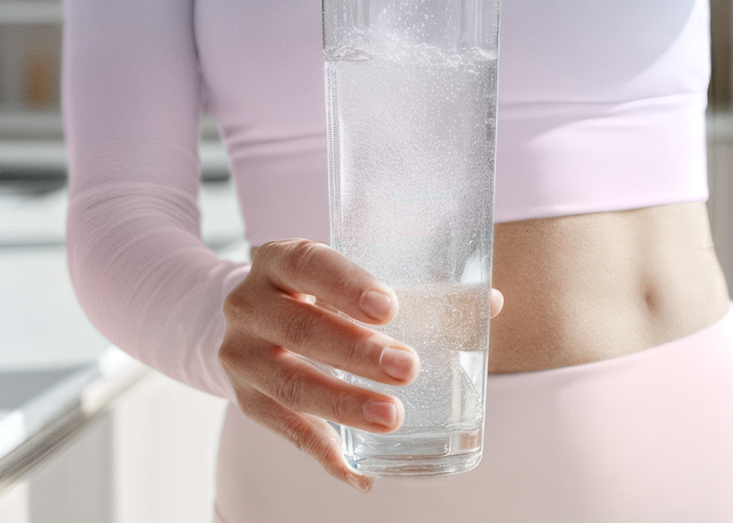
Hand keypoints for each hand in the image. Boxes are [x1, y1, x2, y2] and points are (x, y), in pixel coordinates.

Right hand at [219, 239, 503, 489]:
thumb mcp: (344, 280)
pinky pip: (287, 432)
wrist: (250, 321)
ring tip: (391, 417)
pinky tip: (360, 471)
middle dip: (356, 352)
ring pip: (290, 384)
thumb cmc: (316, 295)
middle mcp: (249, 304)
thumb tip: (490, 303)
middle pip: (300, 329)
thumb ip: (413, 290)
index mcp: (278, 261)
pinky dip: (327, 452)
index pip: (308, 263)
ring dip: (343, 405)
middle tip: (407, 368)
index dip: (346, 284)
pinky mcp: (247, 400)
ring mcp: (242, 355)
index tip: (388, 307)